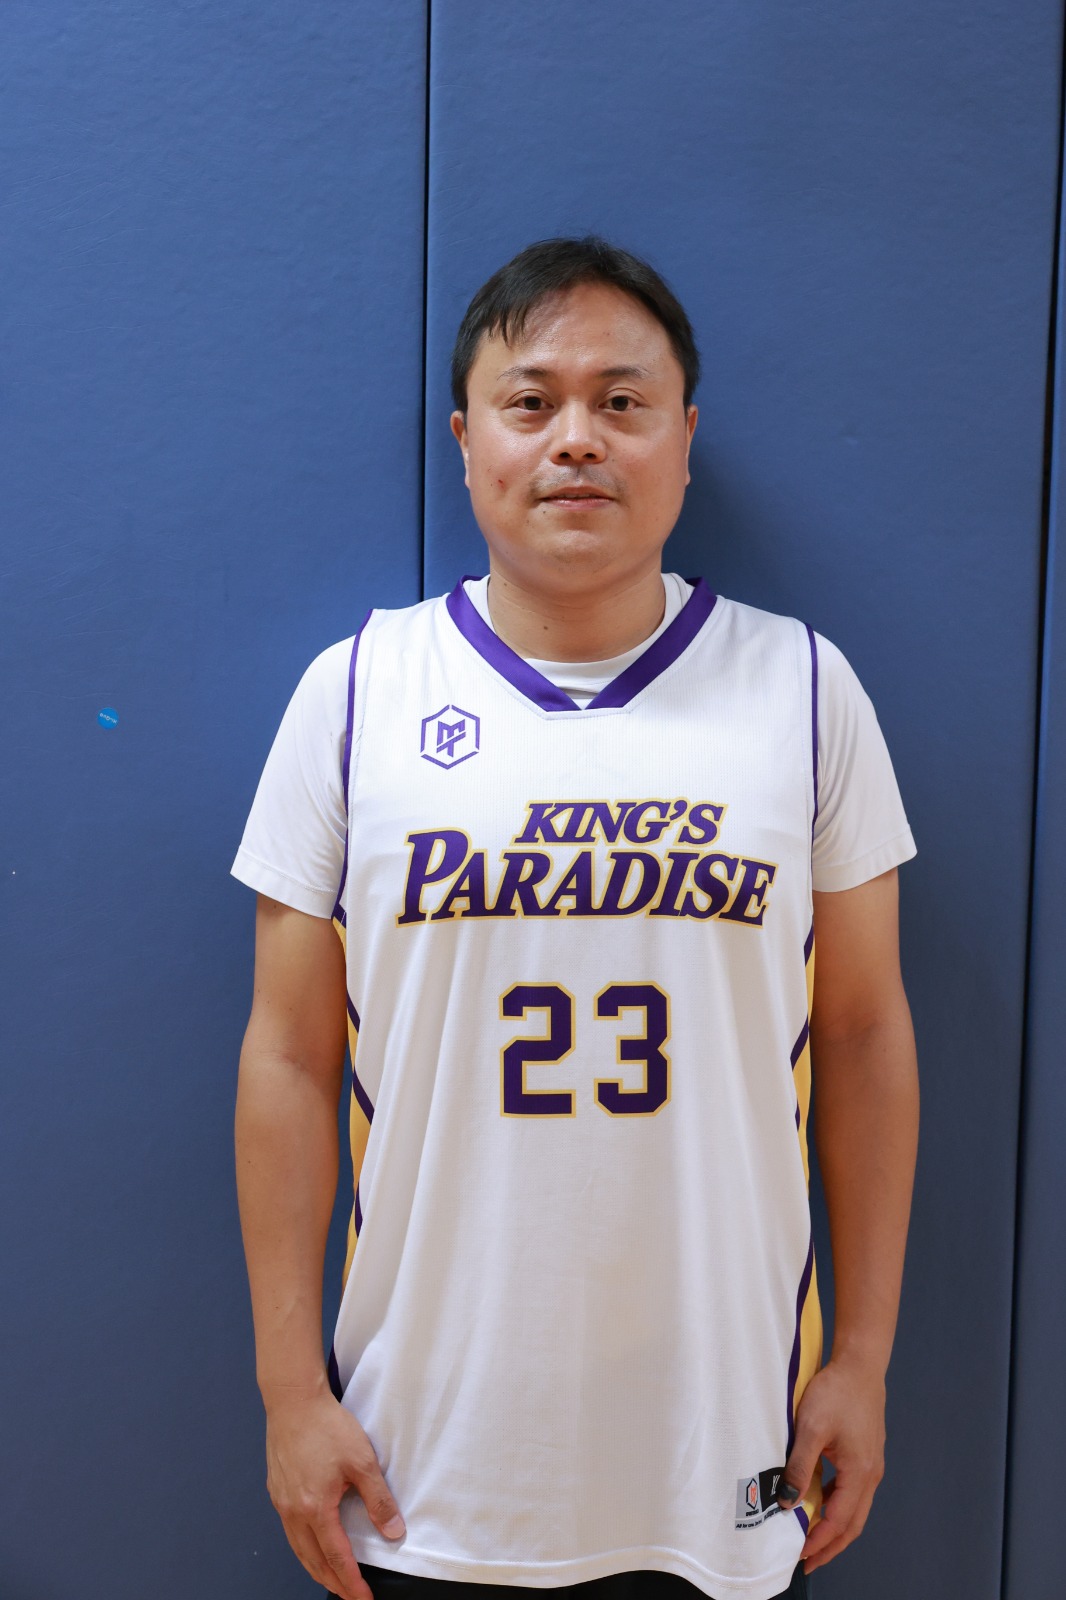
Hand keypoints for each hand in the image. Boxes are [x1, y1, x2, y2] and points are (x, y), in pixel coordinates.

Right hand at [263, 1386, 405, 1599]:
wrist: (293, 1401)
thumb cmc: (327, 1426)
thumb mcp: (362, 1461)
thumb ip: (379, 1500)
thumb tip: (394, 1532)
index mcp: (316, 1508)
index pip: (337, 1557)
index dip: (352, 1581)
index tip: (363, 1598)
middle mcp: (294, 1512)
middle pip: (313, 1561)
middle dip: (333, 1583)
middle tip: (350, 1597)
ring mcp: (282, 1503)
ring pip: (299, 1550)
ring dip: (316, 1569)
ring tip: (333, 1580)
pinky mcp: (277, 1491)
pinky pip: (290, 1532)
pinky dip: (303, 1549)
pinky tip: (312, 1546)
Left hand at [775, 1354, 885, 1574]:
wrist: (859, 1365)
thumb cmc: (836, 1392)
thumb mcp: (811, 1429)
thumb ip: (798, 1467)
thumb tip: (785, 1501)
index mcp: (860, 1473)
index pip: (839, 1521)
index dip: (819, 1542)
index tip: (799, 1556)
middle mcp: (871, 1475)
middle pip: (852, 1524)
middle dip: (830, 1546)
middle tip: (808, 1562)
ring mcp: (872, 1465)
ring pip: (855, 1510)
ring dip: (835, 1528)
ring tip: (812, 1540)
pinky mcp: (867, 1455)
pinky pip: (854, 1492)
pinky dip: (839, 1507)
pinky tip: (822, 1504)